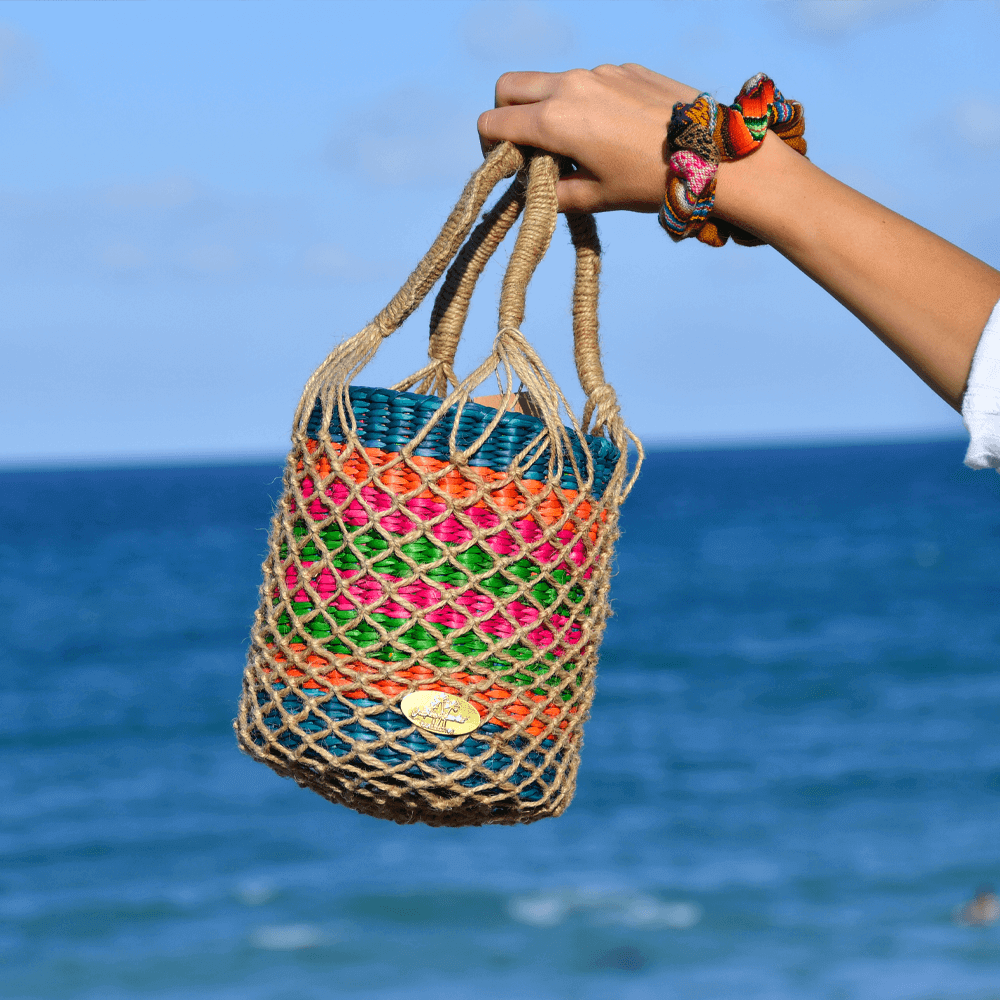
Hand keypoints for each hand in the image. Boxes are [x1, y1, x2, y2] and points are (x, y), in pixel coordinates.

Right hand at [477, 63, 698, 213]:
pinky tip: (615, 132)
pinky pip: (589, 81)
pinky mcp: (624, 69)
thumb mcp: (596, 198)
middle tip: (525, 146)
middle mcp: (570, 86)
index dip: (489, 148)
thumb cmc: (649, 181)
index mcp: (555, 121)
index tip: (506, 166)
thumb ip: (554, 195)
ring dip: (548, 109)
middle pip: (509, 86)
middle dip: (506, 114)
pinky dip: (586, 104)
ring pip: (551, 83)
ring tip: (578, 147)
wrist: (712, 154)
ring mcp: (599, 72)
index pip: (492, 122)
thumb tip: (534, 193)